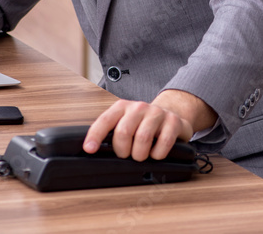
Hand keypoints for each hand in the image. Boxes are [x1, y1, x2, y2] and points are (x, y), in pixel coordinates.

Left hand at [83, 89, 214, 161]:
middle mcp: (138, 107)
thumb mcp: (125, 123)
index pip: (105, 120)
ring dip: (140, 154)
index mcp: (122, 107)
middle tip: (126, 154)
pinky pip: (163, 143)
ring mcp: (156, 113)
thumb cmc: (143, 123)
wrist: (172, 113)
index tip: (89, 149)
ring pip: (143, 138)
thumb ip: (111, 133)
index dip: (95, 135)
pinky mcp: (173, 121)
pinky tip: (156, 152)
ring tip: (141, 155)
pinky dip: (158, 154)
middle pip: (123, 132)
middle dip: (122, 150)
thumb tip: (92, 149)